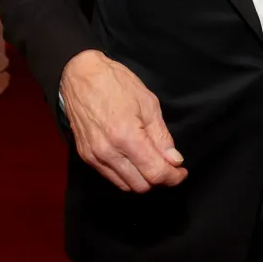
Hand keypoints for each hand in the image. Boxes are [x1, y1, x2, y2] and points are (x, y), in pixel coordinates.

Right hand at [59, 50, 186, 192]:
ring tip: (151, 162)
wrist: (81, 75)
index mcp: (127, 136)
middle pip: (141, 185)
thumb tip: (174, 160)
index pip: (155, 173)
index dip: (173, 177)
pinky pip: (110, 177)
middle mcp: (108, 152)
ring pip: (125, 185)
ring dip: (142, 179)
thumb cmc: (116, 83)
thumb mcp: (148, 103)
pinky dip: (126, 175)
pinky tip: (133, 160)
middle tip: (168, 166)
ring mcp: (94, 156)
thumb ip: (161, 136)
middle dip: (159, 179)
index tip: (181, 172)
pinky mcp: (85, 156)